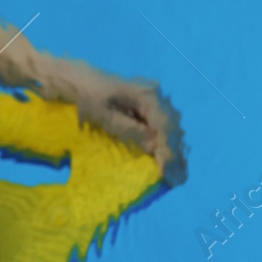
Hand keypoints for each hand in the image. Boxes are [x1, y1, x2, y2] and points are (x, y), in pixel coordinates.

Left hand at [62, 63, 184, 178]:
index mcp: (147, 95)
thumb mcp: (105, 115)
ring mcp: (156, 101)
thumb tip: (153, 145)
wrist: (83, 81)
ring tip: (178, 175)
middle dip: (174, 155)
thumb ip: (129, 129)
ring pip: (172, 129)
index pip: (163, 125)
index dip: (166, 150)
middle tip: (176, 179)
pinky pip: (165, 127)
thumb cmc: (90, 98)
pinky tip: (173, 162)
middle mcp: (157, 96)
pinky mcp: (152, 107)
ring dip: (175, 152)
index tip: (166, 171)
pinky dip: (169, 145)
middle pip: (172, 128)